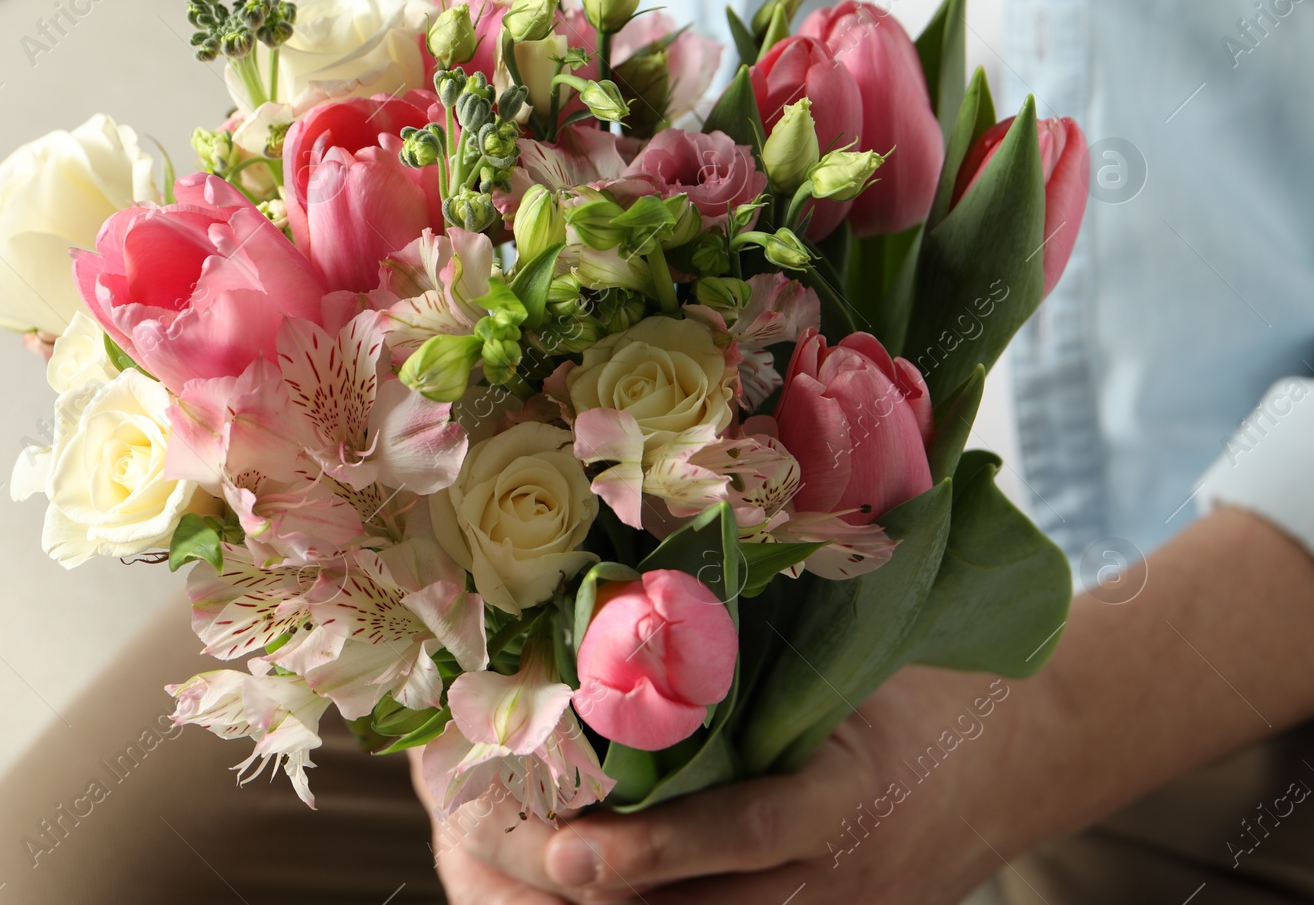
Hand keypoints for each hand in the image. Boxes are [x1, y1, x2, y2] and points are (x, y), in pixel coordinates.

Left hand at [411, 665, 1008, 903]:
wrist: (1013, 758)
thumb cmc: (912, 682)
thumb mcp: (850, 659)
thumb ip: (753, 667)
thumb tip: (625, 623)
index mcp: (850, 791)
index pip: (750, 833)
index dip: (656, 849)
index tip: (567, 849)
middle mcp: (838, 880)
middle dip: (585, 896)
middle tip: (486, 860)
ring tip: (496, 879)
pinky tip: (573, 891)